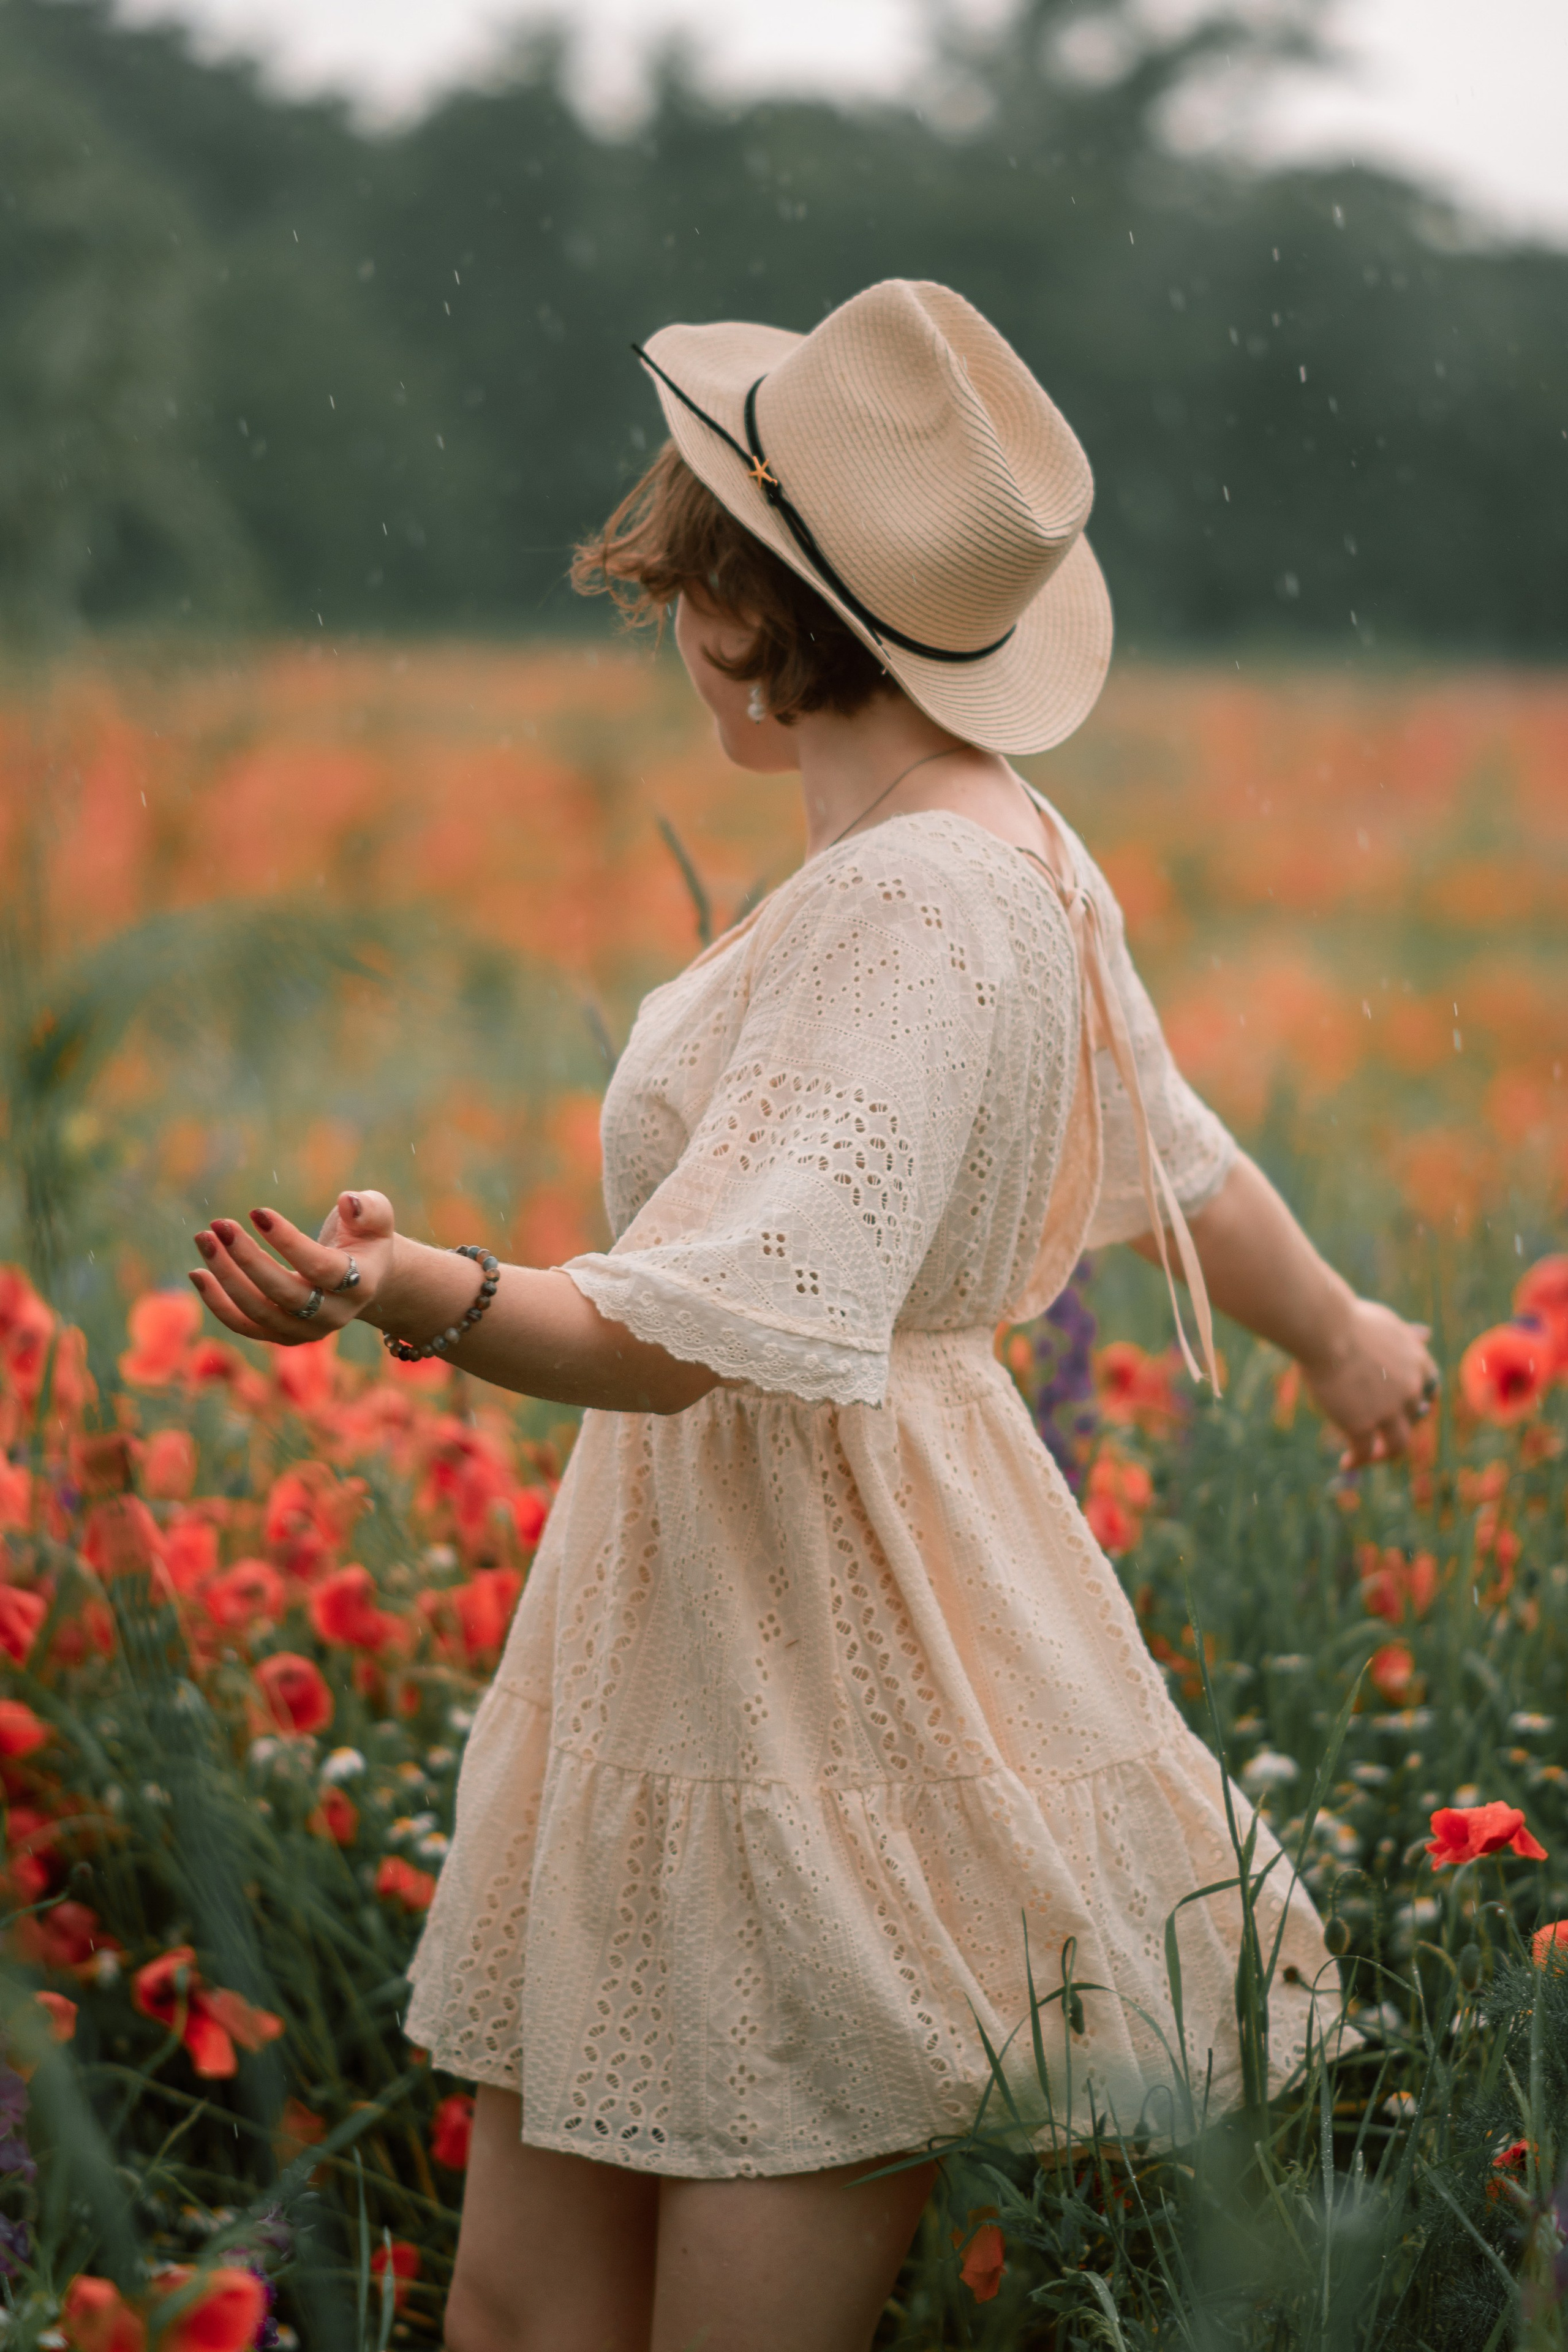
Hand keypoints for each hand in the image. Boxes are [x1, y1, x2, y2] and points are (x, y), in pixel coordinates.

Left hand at [190, 1190, 396, 1347]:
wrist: (364, 1280)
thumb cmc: (364, 1238)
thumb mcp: (376, 1217)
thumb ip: (368, 1208)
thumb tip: (347, 1202)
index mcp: (360, 1283)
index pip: (321, 1268)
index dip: (288, 1242)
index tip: (256, 1212)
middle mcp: (334, 1314)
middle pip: (285, 1294)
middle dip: (247, 1259)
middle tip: (220, 1225)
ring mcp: (307, 1331)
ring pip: (259, 1312)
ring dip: (225, 1276)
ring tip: (204, 1239)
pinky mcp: (282, 1337)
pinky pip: (244, 1326)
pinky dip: (218, 1303)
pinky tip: (198, 1274)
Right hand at [1300, 1296, 1438, 1468]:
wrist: (1326, 1328)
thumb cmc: (1347, 1318)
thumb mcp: (1386, 1323)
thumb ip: (1407, 1335)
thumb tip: (1426, 1333)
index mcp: (1417, 1361)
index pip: (1430, 1389)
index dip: (1419, 1401)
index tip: (1406, 1408)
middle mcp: (1410, 1389)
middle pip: (1414, 1418)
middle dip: (1398, 1426)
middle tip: (1380, 1432)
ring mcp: (1388, 1409)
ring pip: (1397, 1444)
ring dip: (1385, 1454)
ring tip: (1369, 1458)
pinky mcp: (1362, 1424)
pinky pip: (1365, 1452)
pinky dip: (1358, 1461)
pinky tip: (1346, 1463)